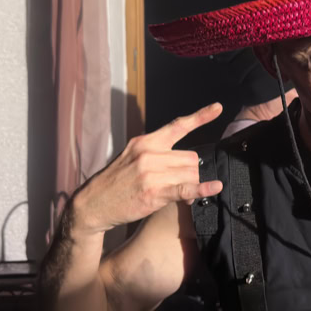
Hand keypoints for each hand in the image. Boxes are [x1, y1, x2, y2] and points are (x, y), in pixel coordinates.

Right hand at [70, 103, 223, 235]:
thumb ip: (155, 153)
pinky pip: (186, 189)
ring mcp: (152, 173)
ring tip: (180, 195)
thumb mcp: (131, 157)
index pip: (177, 125)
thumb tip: (184, 161)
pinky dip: (202, 189)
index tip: (218, 107)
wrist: (93, 203)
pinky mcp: (154, 193)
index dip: (200, 116)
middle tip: (180, 184)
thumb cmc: (115, 182)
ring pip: (190, 174)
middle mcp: (149, 154)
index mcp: (145, 141)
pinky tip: (214, 187)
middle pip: (190, 158)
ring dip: (191, 185)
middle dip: (190, 172)